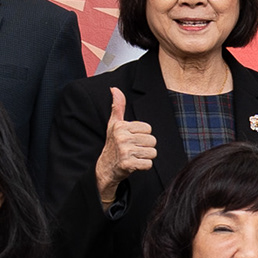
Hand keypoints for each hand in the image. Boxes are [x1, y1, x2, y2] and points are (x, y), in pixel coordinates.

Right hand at [94, 88, 157, 206]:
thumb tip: (114, 89)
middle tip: (134, 149)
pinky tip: (134, 164)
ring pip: (152, 152)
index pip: (148, 128)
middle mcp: (122, 137)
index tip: (132, 139)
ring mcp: (125, 151)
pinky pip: (148, 164)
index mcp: (121, 126)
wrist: (105, 168)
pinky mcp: (128, 164)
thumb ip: (117, 106)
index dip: (143, 135)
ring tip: (134, 156)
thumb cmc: (112, 144)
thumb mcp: (114, 124)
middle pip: (152, 140)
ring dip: (145, 157)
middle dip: (146, 146)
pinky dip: (144, 166)